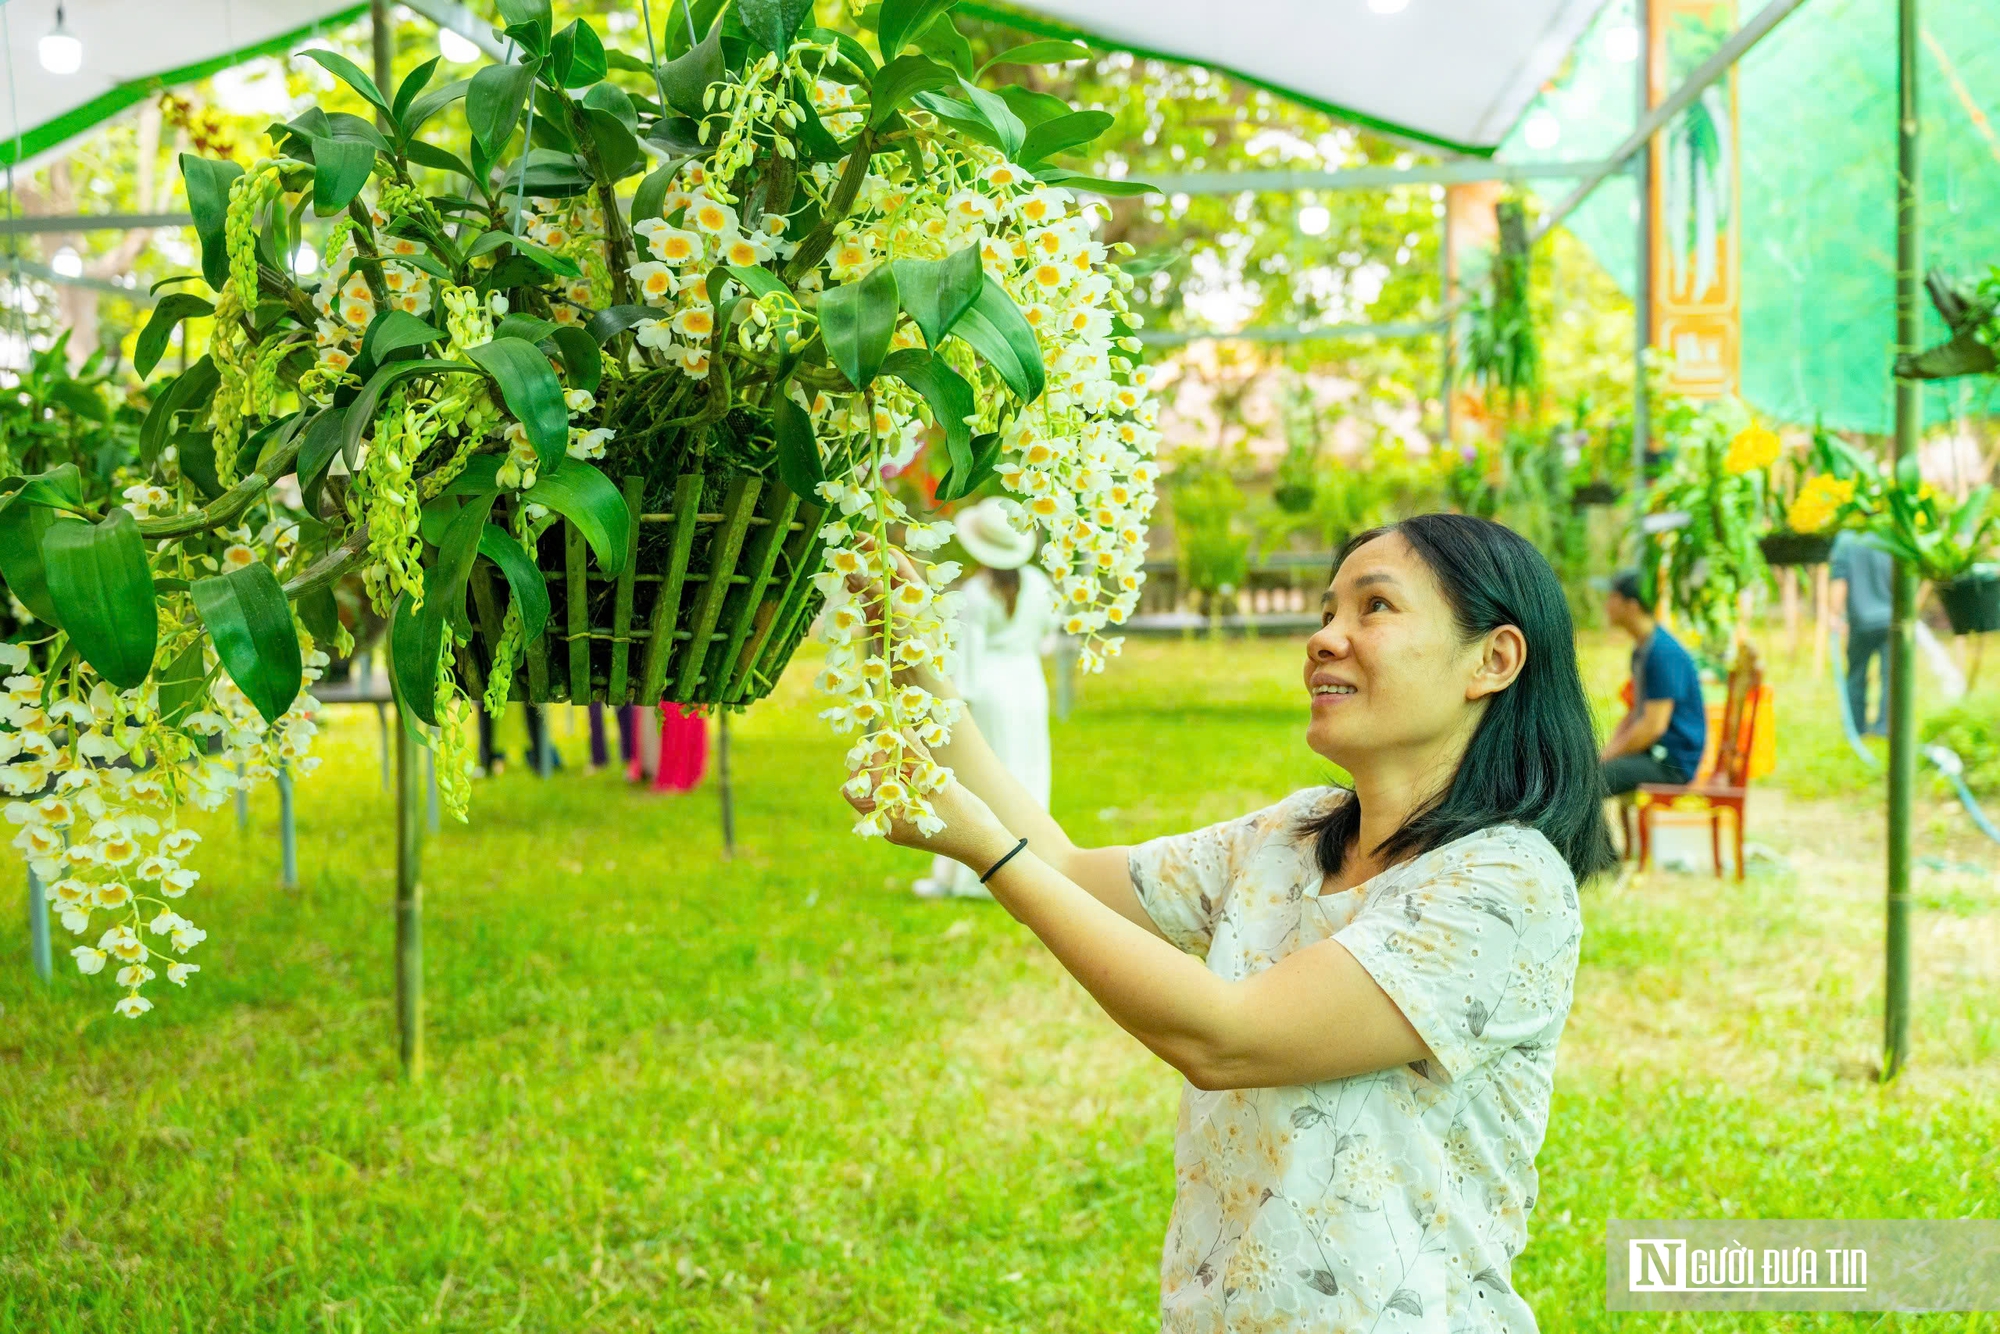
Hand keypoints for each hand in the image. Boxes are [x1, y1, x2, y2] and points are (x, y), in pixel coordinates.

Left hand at [842, 730, 1012, 865]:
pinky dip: (901, 775)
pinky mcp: (910, 818)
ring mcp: (899, 823)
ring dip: (889, 766)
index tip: (886, 735)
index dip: (873, 759)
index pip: (864, 788)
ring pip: (882, 789)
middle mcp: (890, 825)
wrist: (986, 845)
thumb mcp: (939, 783)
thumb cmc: (965, 819)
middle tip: (888, 738)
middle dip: (875, 762)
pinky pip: (897, 794)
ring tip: (901, 742)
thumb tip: (901, 728)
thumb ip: (917, 756)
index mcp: (891, 822)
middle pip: (866, 789)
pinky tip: (912, 757)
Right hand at [844, 530, 958, 700]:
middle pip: (880, 572)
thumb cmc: (919, 647)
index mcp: (917, 589)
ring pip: (869, 588)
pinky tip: (843, 588)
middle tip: (841, 549)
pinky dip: (853, 598)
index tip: (858, 535)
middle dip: (862, 560)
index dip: (878, 545)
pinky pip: (864, 607)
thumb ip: (877, 592)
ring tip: (837, 566)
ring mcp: (891, 611)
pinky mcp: (880, 626)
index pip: (896, 559)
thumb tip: (856, 569)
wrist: (921, 684)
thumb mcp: (897, 614)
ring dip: (855, 578)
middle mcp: (904, 597)